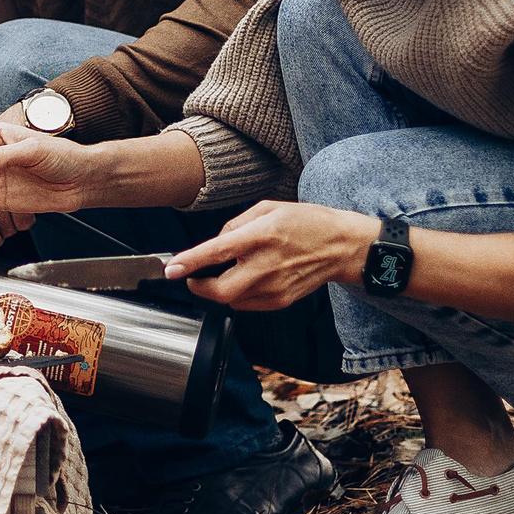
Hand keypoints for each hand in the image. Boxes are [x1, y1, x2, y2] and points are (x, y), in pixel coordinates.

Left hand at [167, 201, 382, 312]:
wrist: (341, 247)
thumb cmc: (307, 222)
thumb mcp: (269, 208)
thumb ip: (236, 223)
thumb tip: (216, 242)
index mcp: (262, 236)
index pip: (218, 252)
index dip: (191, 262)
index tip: (171, 268)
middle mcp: (267, 265)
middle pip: (220, 290)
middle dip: (199, 286)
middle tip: (193, 276)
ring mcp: (275, 288)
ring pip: (232, 300)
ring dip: (219, 289)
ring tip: (230, 271)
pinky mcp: (281, 301)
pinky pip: (247, 305)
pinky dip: (238, 294)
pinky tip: (247, 278)